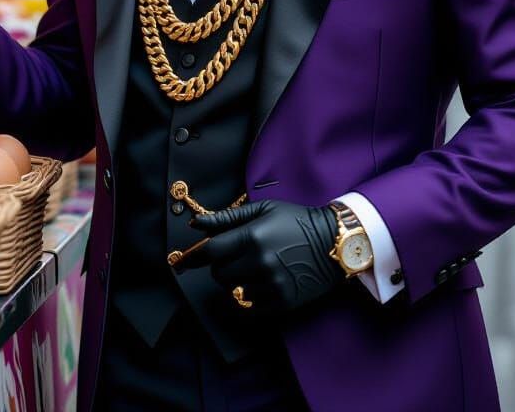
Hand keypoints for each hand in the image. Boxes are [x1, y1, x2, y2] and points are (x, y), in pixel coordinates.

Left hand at [178, 200, 343, 313]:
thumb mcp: (264, 209)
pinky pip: (249, 306)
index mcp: (252, 236)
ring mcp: (270, 284)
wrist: (334, 242)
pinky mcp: (281, 302)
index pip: (211, 251)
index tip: (181, 263)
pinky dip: (250, 296)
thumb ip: (228, 218)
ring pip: (233, 290)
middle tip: (235, 257)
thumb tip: (196, 225)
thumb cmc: (296, 220)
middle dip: (221, 266)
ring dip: (236, 281)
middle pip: (219, 274)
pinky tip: (261, 282)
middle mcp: (259, 261)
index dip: (193, 257)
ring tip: (252, 268)